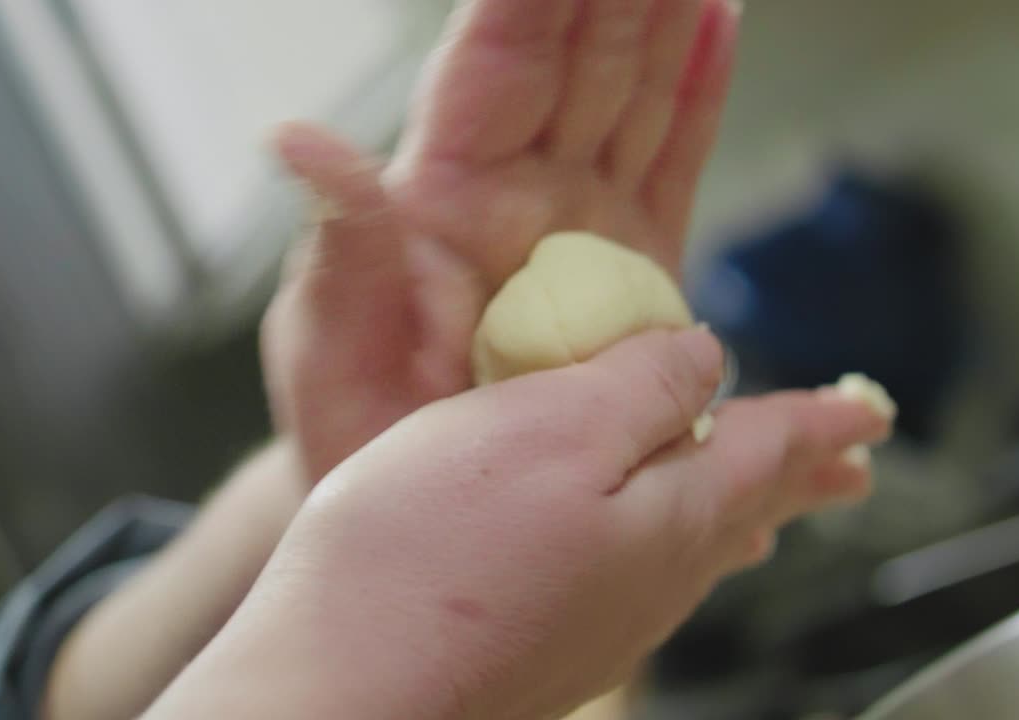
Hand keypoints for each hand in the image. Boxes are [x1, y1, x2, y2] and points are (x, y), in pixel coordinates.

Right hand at [144, 328, 892, 719]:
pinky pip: (644, 575)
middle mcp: (650, 578)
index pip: (766, 449)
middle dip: (799, 474)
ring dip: (745, 509)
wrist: (342, 692)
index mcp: (666, 513)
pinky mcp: (546, 639)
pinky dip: (677, 543)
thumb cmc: (429, 555)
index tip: (868, 408)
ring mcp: (600, 619)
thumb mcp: (549, 427)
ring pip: (698, 545)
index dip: (818, 419)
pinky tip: (663, 550)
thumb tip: (707, 362)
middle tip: (852, 464)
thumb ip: (642, 388)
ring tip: (778, 503)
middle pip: (744, 507)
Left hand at [263, 0, 742, 482]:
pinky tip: (722, 27)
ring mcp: (583, 221)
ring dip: (667, 17)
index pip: (494, 61)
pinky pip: (673, 160)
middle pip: (577, 56)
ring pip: (632, 92)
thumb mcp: (330, 342)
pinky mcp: (637, 265)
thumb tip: (296, 139)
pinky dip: (700, 95)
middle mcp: (520, 188)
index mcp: (444, 191)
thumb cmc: (358, 422)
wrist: (428, 502)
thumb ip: (340, 246)